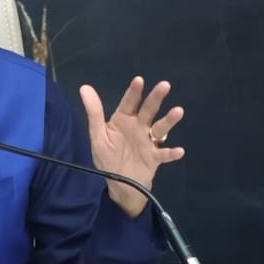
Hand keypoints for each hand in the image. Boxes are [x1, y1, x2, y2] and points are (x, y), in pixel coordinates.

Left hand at [79, 76, 185, 216]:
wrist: (118, 184)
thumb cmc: (108, 157)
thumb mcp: (98, 135)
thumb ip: (94, 112)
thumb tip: (84, 87)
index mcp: (123, 120)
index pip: (129, 103)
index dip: (134, 92)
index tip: (139, 80)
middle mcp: (138, 127)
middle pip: (148, 110)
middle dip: (156, 98)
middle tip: (165, 85)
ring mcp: (148, 142)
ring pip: (160, 128)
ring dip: (169, 120)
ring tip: (178, 111)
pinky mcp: (154, 158)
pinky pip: (164, 154)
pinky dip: (171, 153)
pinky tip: (179, 151)